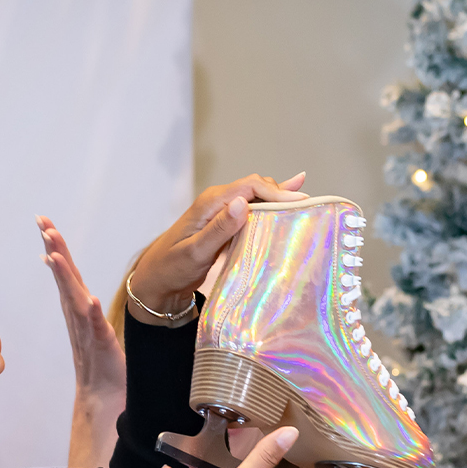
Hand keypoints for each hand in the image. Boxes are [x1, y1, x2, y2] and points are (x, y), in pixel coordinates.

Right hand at [37, 216, 126, 397]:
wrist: (104, 398)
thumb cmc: (100, 362)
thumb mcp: (91, 324)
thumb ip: (80, 301)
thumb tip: (67, 277)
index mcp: (77, 309)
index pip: (66, 273)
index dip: (56, 248)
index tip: (44, 223)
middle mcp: (78, 317)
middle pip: (66, 279)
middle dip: (55, 251)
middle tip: (43, 225)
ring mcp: (88, 332)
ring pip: (75, 299)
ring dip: (66, 277)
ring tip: (56, 255)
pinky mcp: (102, 348)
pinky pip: (96, 329)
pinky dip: (92, 315)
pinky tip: (90, 300)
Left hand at [127, 172, 308, 320]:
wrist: (156, 281)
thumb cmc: (172, 268)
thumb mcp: (195, 252)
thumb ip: (219, 229)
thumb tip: (243, 203)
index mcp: (211, 202)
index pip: (250, 186)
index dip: (277, 191)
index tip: (300, 202)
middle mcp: (218, 201)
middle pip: (257, 187)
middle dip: (282, 193)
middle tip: (309, 207)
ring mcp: (222, 211)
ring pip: (257, 197)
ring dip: (279, 200)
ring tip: (307, 205)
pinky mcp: (226, 223)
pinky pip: (252, 209)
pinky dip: (271, 205)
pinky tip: (290, 197)